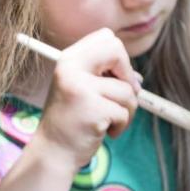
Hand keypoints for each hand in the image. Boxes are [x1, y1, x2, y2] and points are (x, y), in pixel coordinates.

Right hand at [37, 28, 140, 169]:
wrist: (53, 152)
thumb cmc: (71, 121)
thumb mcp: (81, 89)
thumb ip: (105, 77)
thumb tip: (137, 80)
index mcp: (67, 59)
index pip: (106, 37)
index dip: (118, 58)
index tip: (115, 79)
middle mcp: (71, 69)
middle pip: (117, 50)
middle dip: (127, 76)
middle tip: (121, 97)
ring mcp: (81, 89)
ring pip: (127, 90)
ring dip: (126, 110)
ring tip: (106, 121)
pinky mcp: (93, 110)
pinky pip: (124, 112)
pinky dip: (120, 126)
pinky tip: (103, 132)